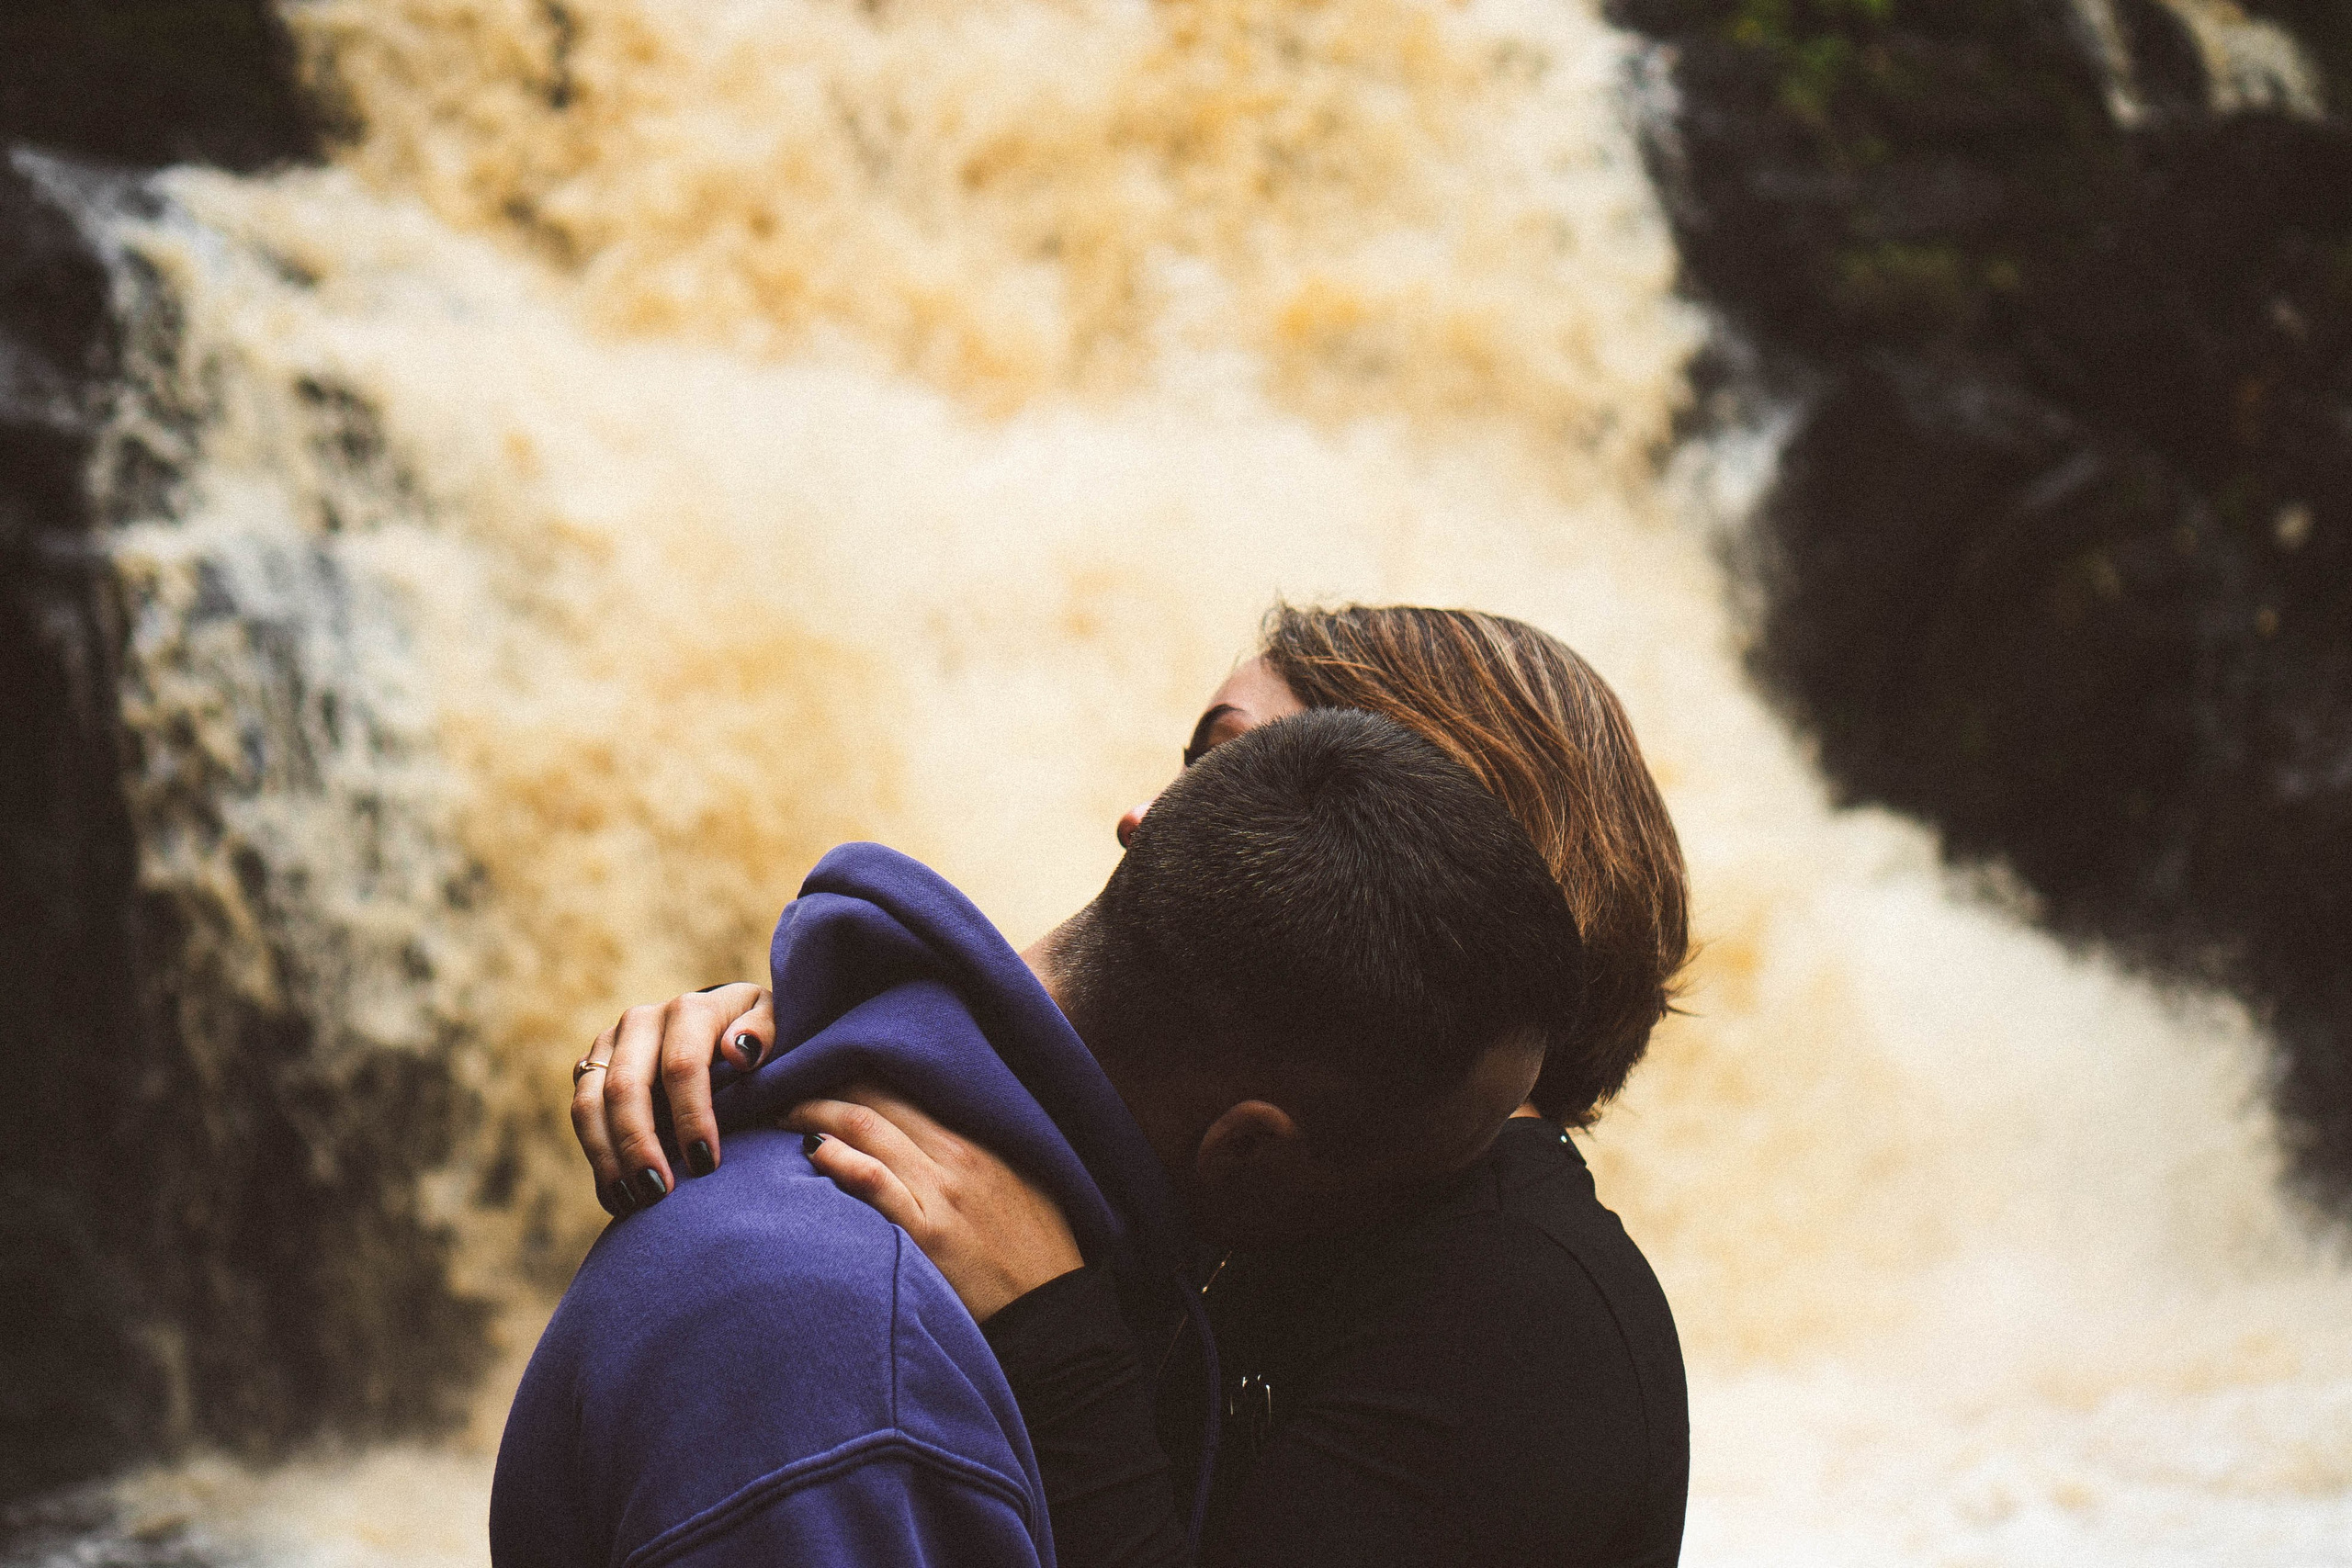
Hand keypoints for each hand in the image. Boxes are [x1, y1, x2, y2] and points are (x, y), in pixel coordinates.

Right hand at [574, 983, 772, 1214]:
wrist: (719, 1022)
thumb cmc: (756, 1035)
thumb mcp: (775, 1024)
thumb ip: (765, 1032)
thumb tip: (739, 1052)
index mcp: (688, 1009)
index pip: (681, 1066)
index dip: (691, 1117)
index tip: (706, 1164)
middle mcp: (640, 1021)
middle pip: (626, 1088)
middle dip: (639, 1145)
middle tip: (659, 1193)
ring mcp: (609, 1045)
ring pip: (589, 1105)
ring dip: (608, 1159)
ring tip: (633, 1203)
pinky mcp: (591, 1069)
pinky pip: (581, 1118)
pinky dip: (598, 1161)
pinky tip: (618, 1198)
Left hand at [784, 1084, 1082, 1322]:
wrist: (1055, 1317)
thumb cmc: (1036, 1253)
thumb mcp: (1020, 1184)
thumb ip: (978, 1154)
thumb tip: (928, 1134)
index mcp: (980, 1140)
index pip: (907, 1087)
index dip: (859, 1074)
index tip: (827, 1072)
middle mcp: (959, 1156)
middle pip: (878, 1099)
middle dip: (826, 1086)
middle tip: (789, 1086)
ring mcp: (942, 1193)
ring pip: (867, 1129)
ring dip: (817, 1114)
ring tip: (783, 1113)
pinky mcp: (928, 1235)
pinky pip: (874, 1182)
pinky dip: (840, 1159)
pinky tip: (813, 1151)